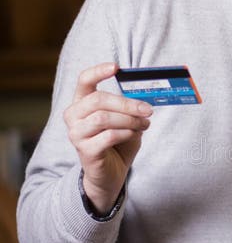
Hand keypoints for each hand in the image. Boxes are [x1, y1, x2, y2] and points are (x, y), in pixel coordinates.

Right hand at [64, 62, 152, 213]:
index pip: (84, 80)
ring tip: (143, 125)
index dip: (99, 71)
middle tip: (147, 110)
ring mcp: (76, 134)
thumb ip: (130, 108)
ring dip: (129, 120)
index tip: (116, 67)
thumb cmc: (118, 143)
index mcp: (81, 103)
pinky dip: (126, 134)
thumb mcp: (125, 121)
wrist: (110, 175)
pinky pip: (108, 136)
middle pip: (98, 99)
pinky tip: (134, 136)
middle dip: (127, 103)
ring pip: (104, 118)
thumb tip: (145, 99)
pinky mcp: (85, 150)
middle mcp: (73, 116)